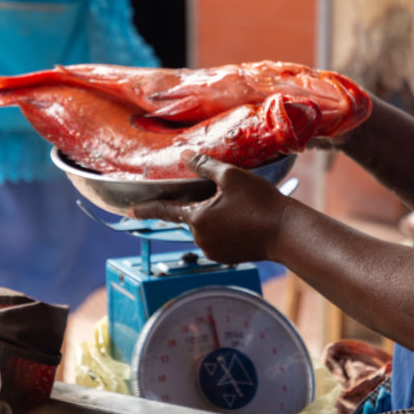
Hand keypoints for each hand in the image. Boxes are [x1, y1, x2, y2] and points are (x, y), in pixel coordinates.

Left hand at [130, 150, 292, 264]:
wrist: (286, 233)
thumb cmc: (259, 202)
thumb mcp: (231, 176)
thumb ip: (204, 165)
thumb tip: (185, 155)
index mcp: (197, 219)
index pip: (165, 211)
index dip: (145, 209)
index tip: (128, 211)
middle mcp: (200, 239)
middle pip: (192, 217)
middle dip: (202, 205)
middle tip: (228, 196)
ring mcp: (214, 251)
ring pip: (206, 228)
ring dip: (215, 217)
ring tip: (242, 208)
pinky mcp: (227, 258)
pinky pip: (218, 239)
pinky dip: (226, 229)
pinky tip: (244, 221)